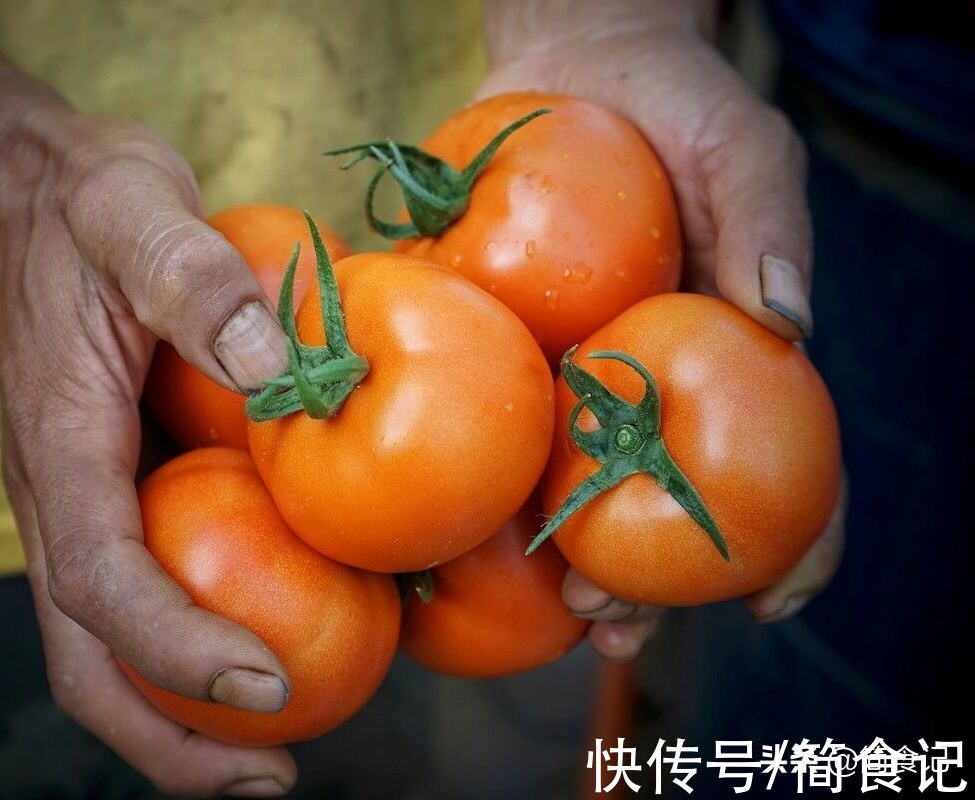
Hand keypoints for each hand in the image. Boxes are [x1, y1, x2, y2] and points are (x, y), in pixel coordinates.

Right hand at [0, 110, 294, 796]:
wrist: (37, 196)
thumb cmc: (90, 205)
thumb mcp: (137, 209)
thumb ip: (194, 277)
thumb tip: (275, 368)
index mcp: (59, 443)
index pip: (99, 577)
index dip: (175, 647)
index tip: (267, 687)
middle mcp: (59, 495)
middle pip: (88, 658)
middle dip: (168, 739)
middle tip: (270, 784)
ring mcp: (83, 502)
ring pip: (107, 648)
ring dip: (180, 719)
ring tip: (273, 760)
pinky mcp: (114, 493)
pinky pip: (142, 599)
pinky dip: (192, 654)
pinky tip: (270, 658)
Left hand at [480, 0, 845, 659]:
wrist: (569, 67)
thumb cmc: (672, 102)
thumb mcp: (740, 146)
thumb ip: (766, 223)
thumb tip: (788, 320)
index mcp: (726, 360)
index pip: (788, 467)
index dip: (795, 545)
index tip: (772, 606)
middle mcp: (653, 389)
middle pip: (667, 511)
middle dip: (649, 588)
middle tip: (608, 620)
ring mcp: (577, 382)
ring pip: (577, 496)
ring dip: (566, 568)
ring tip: (549, 613)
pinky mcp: (506, 358)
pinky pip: (492, 431)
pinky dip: (479, 488)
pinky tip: (457, 537)